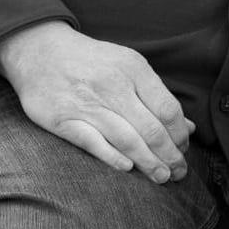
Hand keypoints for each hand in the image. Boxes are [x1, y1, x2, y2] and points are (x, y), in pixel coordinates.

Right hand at [0, 20, 194, 183]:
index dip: (180, 134)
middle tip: (180, 173)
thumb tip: (188, 128)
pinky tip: (127, 168)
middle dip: (170, 155)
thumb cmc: (93, 62)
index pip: (168, 109)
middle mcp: (113, 85)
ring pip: (126, 139)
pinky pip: (92, 142)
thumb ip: (157, 96)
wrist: (40, 51)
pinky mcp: (62, 119)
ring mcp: (87, 103)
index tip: (184, 149)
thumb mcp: (129, 66)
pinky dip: (111, 157)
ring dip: (148, 162)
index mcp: (134, 69)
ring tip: (162, 177)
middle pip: (151, 129)